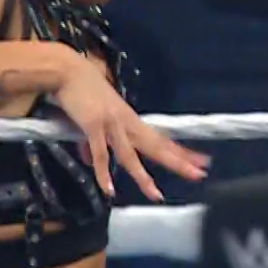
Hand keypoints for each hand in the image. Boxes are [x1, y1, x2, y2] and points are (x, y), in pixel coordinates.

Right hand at [53, 53, 208, 201]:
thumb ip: (92, 144)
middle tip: (199, 174)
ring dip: (143, 177)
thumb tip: (91, 162)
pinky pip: (101, 154)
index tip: (201, 161)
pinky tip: (109, 190)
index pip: (160, 138)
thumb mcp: (92, 120)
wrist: (67, 71)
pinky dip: (104, 173)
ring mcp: (112, 124)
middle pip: (156, 146)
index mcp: (130, 119)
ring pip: (131, 155)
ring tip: (157, 195)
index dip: (180, 150)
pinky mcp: (94, 125)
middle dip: (178, 161)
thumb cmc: (80, 91)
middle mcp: (127, 122)